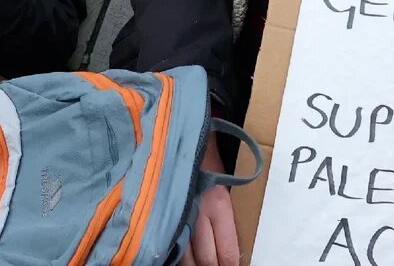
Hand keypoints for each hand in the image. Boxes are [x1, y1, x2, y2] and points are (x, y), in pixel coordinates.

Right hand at [181, 138, 239, 265]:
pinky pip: (169, 244)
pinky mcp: (162, 213)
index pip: (228, 252)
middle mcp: (198, 214)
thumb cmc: (207, 163)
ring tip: (199, 265)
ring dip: (193, 265)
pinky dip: (176, 254)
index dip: (230, 265)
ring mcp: (177, 214)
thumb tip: (231, 252)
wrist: (180, 139)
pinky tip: (181, 257)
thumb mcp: (225, 189)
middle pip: (205, 260)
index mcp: (219, 205)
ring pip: (185, 257)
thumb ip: (227, 220)